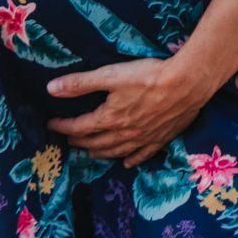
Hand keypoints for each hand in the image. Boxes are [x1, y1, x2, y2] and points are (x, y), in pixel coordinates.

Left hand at [43, 57, 212, 165]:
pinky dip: (131, 159)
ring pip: (116, 151)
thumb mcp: (110, 75)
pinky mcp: (160, 139)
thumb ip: (80, 83)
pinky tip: (127, 162)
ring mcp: (143, 139)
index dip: (63, 126)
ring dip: (100, 152)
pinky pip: (142, 155)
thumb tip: (51, 89)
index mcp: (109, 118)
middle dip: (79, 141)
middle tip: (69, 139)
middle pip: (96, 142)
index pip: (79, 126)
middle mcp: (124, 133)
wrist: (186, 84)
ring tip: (90, 152)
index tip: (51, 125)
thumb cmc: (148, 76)